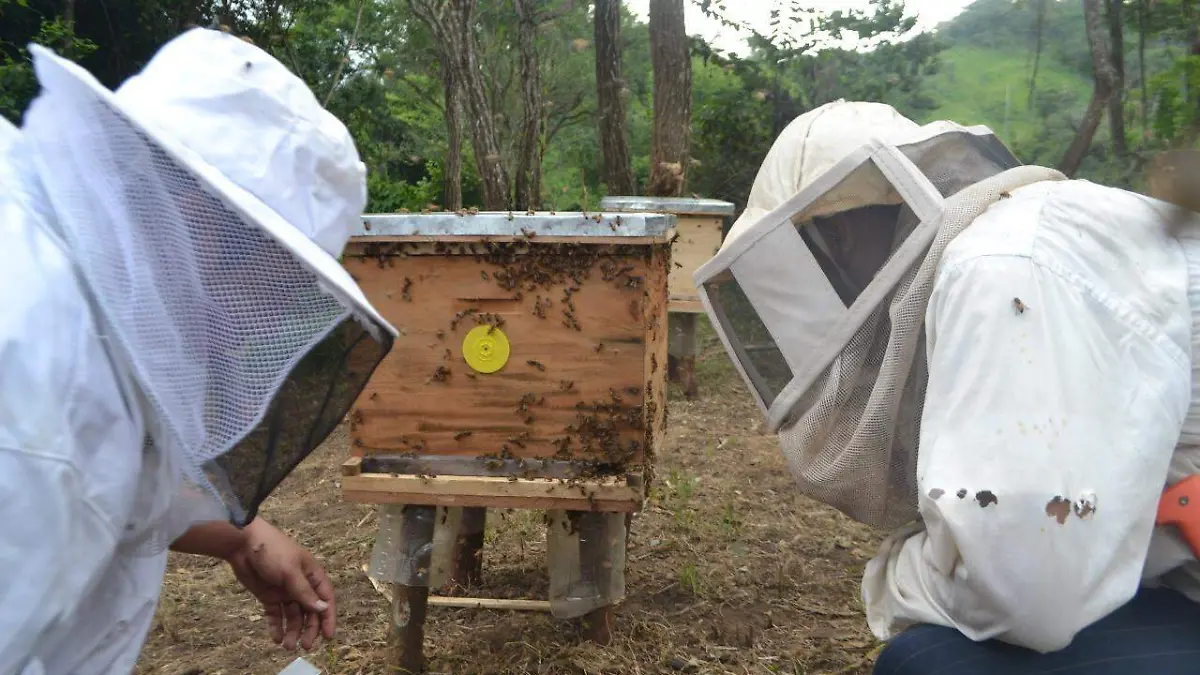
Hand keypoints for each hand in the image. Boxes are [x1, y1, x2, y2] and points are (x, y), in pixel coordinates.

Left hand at [225, 518, 335, 650]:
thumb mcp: (290, 571)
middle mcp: (301, 585)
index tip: (328, 636)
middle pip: (309, 611)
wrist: (242, 544)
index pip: (325, 598)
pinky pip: (275, 614)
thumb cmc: (272, 551)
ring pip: (293, 615)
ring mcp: (284, 591)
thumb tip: (322, 609)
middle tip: (306, 646)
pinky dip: (277, 626)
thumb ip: (305, 592)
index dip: (328, 617)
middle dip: (309, 628)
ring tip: (288, 646)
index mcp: (312, 575)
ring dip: (293, 630)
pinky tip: (276, 638)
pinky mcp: (268, 596)